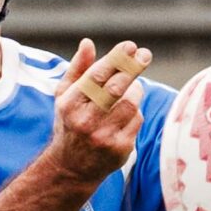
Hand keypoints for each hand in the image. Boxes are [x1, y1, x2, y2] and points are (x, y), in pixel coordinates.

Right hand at [45, 39, 149, 185]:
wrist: (71, 168)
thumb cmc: (70, 123)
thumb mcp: (65, 96)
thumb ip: (77, 69)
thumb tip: (88, 43)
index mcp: (70, 104)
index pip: (96, 76)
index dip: (117, 59)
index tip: (131, 46)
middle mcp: (85, 121)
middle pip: (116, 88)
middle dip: (133, 68)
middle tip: (145, 55)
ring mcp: (103, 136)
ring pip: (131, 103)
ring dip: (134, 90)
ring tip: (129, 87)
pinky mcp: (120, 149)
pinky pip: (137, 120)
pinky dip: (135, 111)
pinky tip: (126, 112)